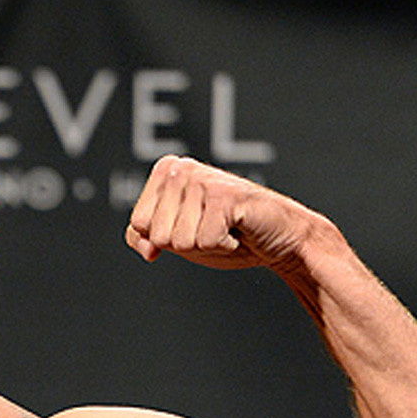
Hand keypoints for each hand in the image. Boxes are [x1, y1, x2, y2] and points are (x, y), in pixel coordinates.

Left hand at [125, 155, 318, 272]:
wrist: (278, 237)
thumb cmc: (227, 234)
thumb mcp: (176, 237)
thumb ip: (145, 237)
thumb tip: (148, 248)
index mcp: (165, 172)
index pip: (138, 225)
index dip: (165, 240)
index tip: (192, 227)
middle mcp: (181, 168)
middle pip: (158, 234)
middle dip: (185, 245)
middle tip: (212, 228)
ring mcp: (203, 179)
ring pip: (179, 240)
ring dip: (206, 245)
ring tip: (225, 227)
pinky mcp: (224, 195)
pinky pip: (204, 241)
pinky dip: (223, 245)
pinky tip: (237, 228)